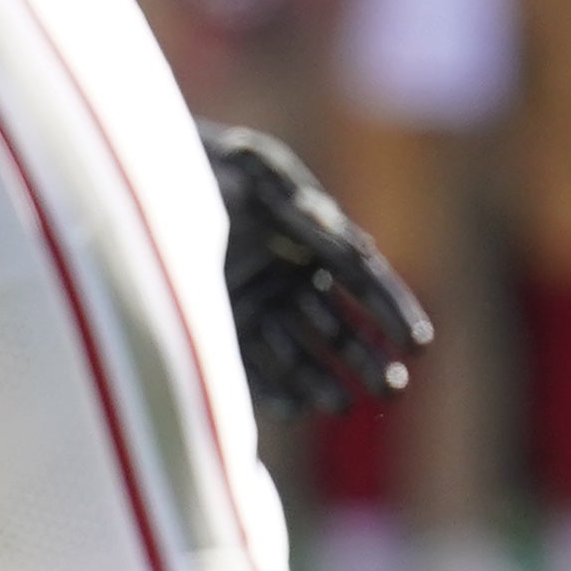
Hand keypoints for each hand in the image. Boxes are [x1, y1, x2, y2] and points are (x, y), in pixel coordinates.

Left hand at [204, 122, 433, 413]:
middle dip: (368, 359)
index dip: (393, 313)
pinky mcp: (219, 327)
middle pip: (340, 328)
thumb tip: (349, 241)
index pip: (364, 282)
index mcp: (315, 240)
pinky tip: (299, 406)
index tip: (418, 344)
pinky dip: (276, 389)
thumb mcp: (260, 172)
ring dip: (324, 380)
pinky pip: (254, 368)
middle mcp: (291, 279)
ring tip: (345, 403)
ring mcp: (257, 306)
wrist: (151, 173)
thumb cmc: (211, 164)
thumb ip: (302, 210)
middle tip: (394, 386)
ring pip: (301, 354)